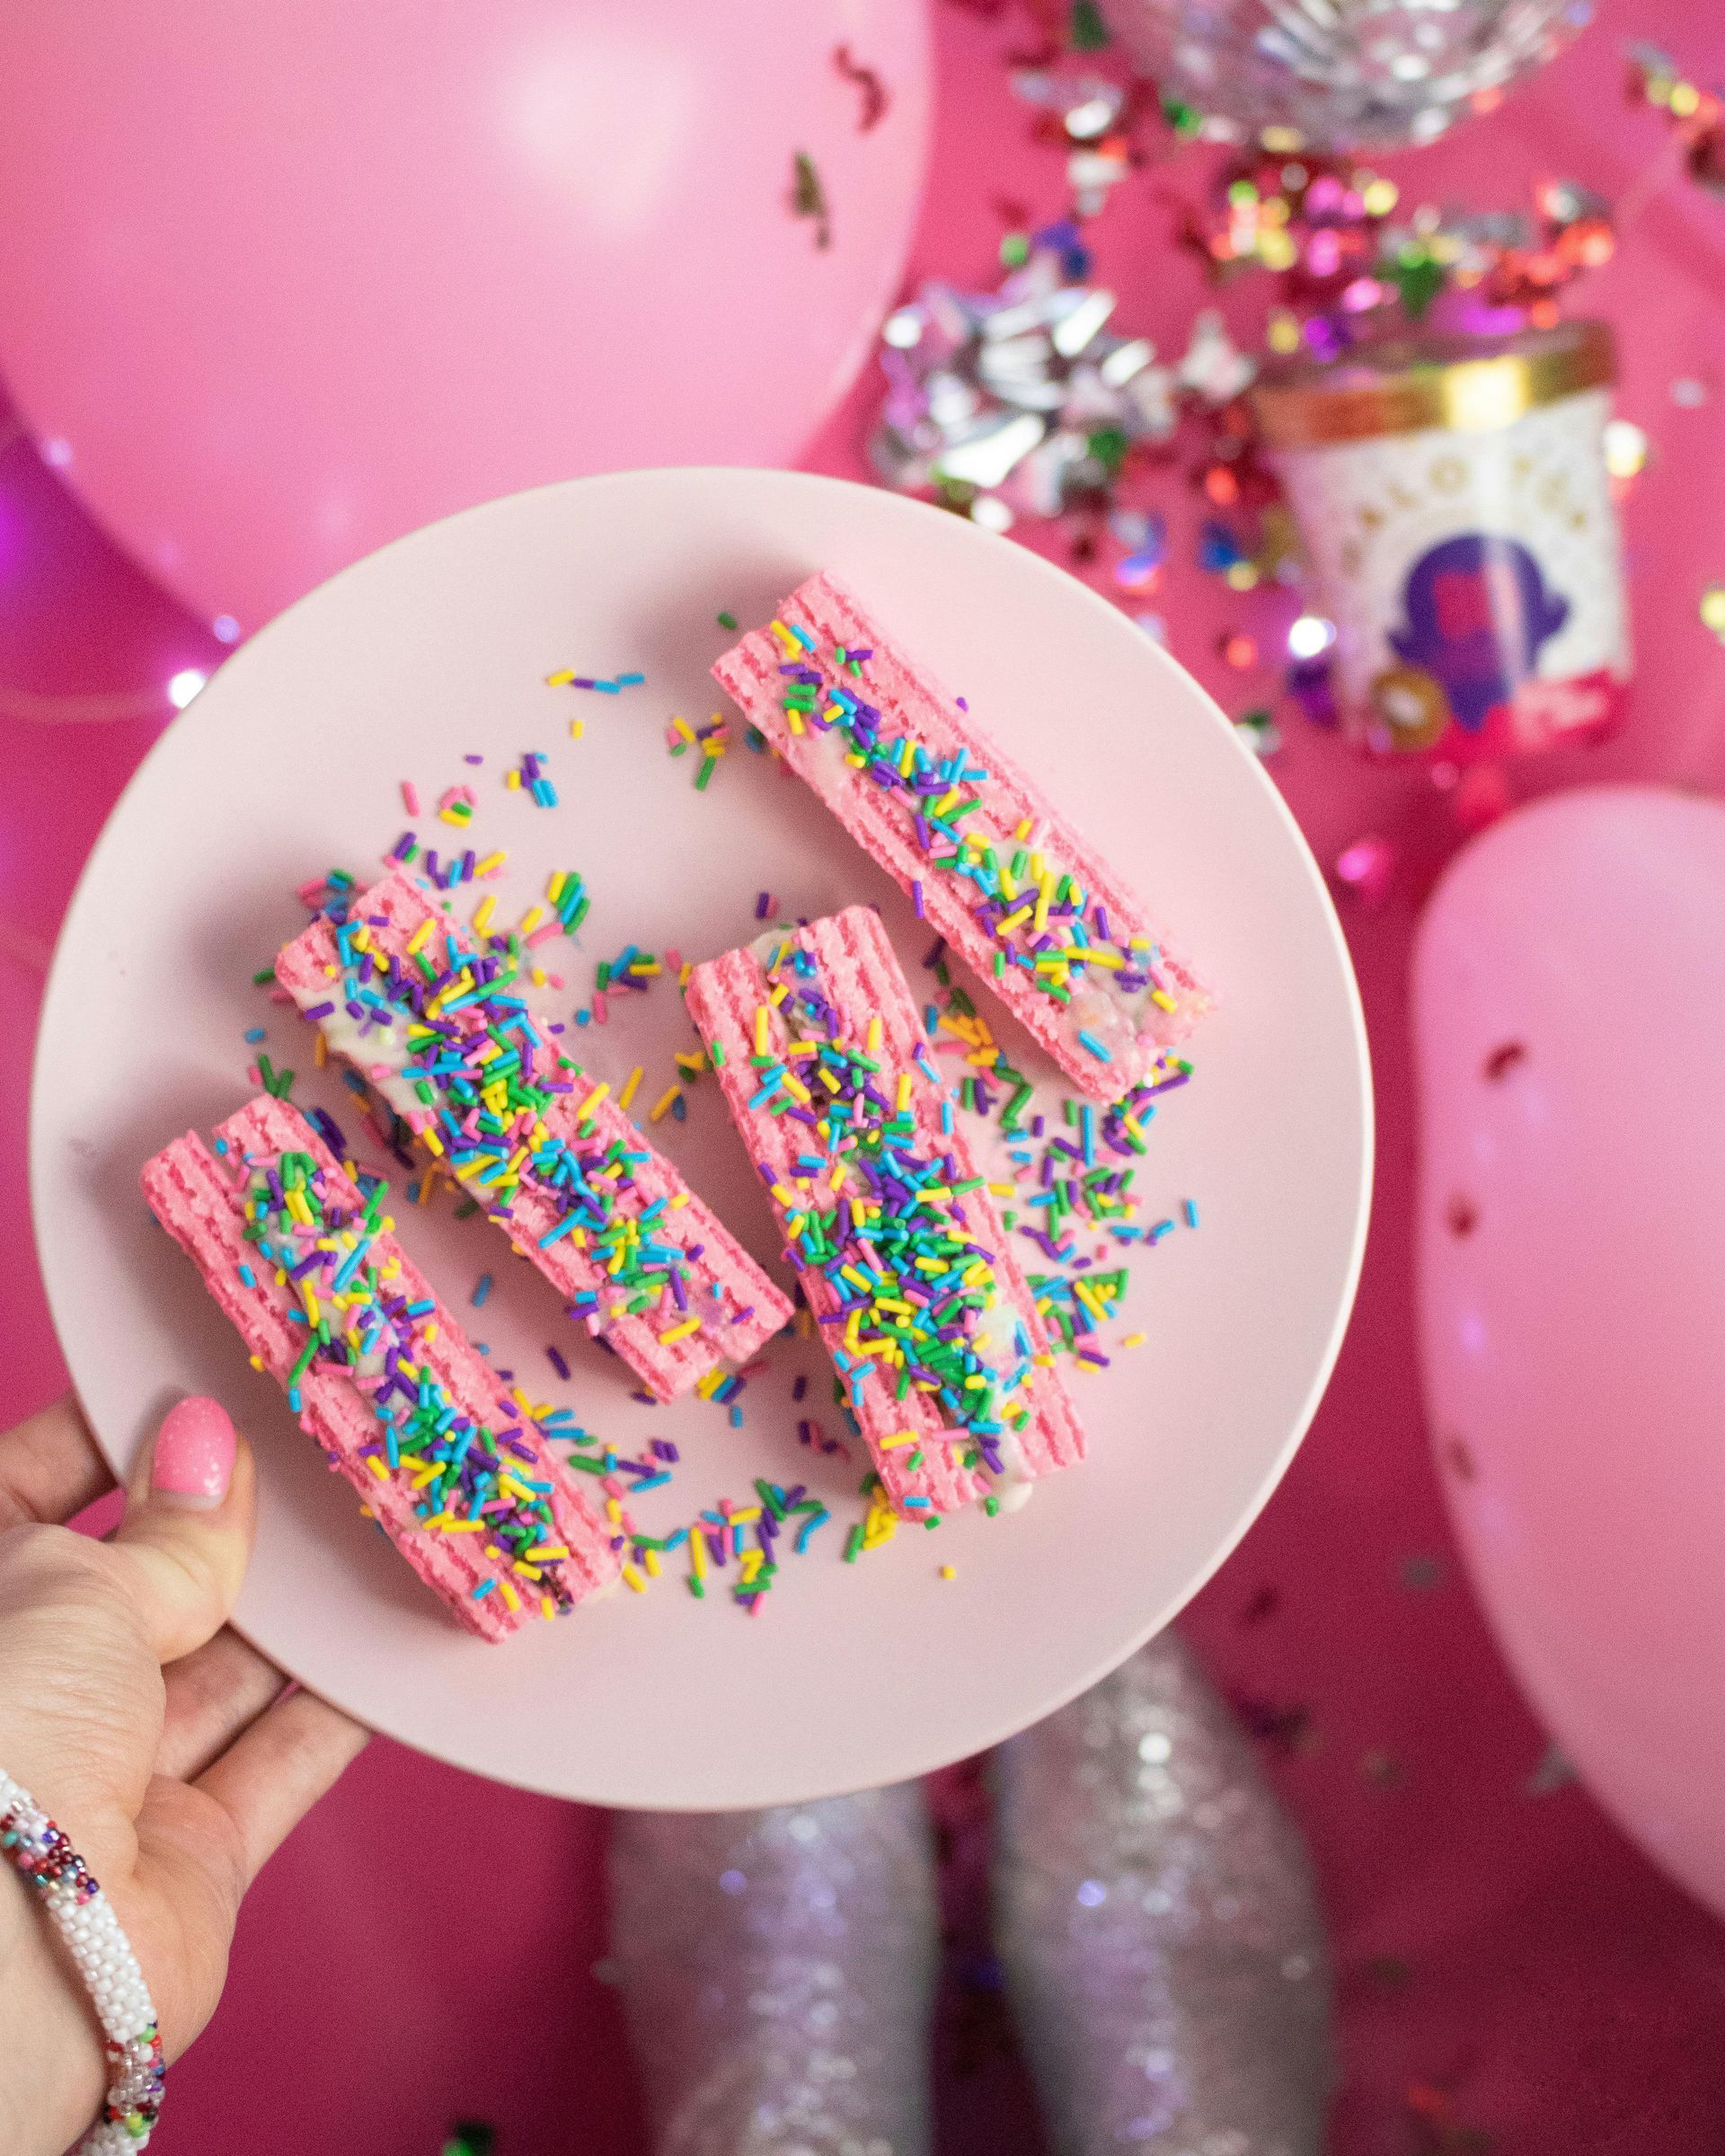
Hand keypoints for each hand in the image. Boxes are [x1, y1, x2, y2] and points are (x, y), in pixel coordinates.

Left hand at [0, 1394, 366, 2155]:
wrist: (6, 1968)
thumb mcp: (71, 1591)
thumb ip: (164, 1529)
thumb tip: (207, 1444)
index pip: (25, 1494)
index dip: (107, 1439)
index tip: (197, 1389)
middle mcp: (30, 1696)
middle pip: (140, 1587)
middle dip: (221, 1527)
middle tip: (313, 1450)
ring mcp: (107, 1781)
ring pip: (219, 1673)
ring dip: (293, 1612)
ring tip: (375, 1525)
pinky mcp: (188, 1859)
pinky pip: (276, 1764)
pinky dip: (337, 1710)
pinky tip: (394, 1642)